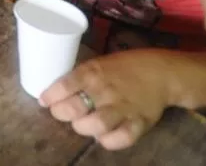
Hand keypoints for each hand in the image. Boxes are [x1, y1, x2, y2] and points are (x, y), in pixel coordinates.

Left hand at [39, 50, 170, 150]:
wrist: (161, 72)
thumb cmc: (124, 67)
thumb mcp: (100, 64)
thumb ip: (82, 78)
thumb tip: (58, 93)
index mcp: (93, 72)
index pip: (64, 85)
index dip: (50, 96)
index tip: (44, 101)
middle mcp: (105, 90)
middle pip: (75, 108)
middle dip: (61, 113)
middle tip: (61, 113)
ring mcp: (122, 107)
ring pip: (95, 125)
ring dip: (83, 128)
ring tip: (82, 124)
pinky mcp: (139, 122)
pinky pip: (121, 138)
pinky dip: (109, 141)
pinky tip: (103, 136)